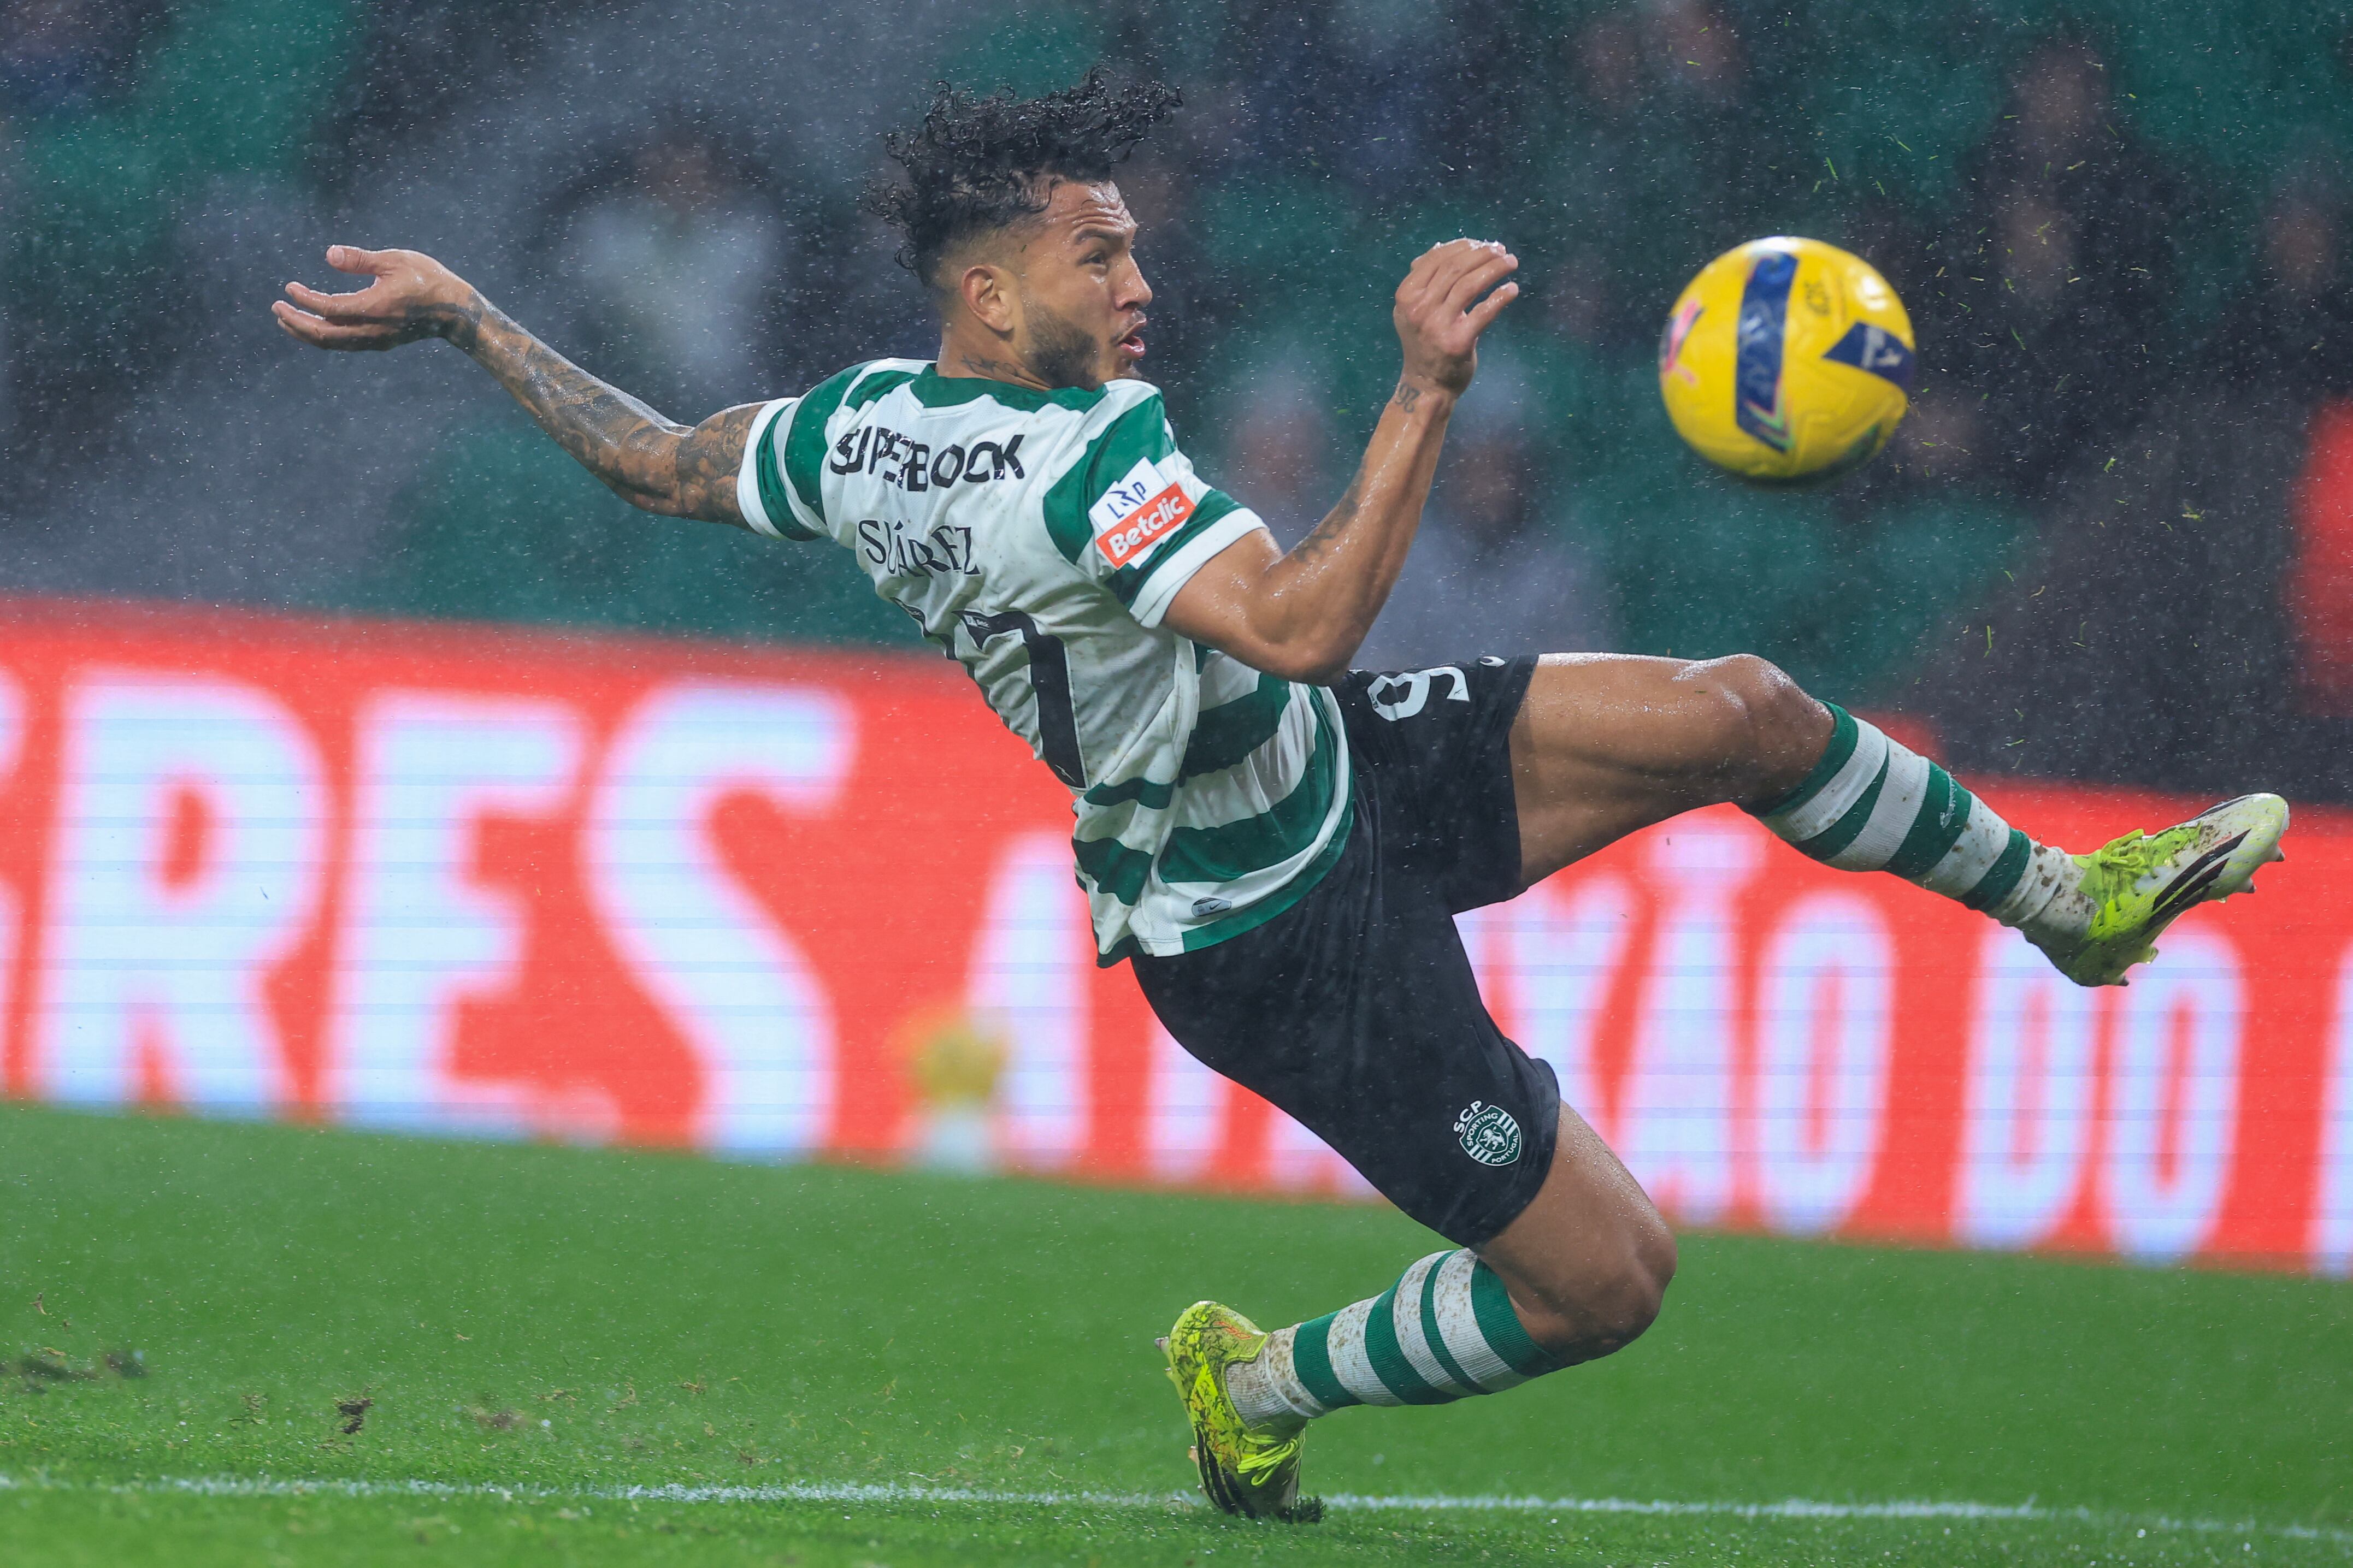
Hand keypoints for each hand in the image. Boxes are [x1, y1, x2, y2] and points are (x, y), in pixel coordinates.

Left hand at [272, 245, 479, 351]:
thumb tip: (329, 255)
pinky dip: (322, 336)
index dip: (304, 299)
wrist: (455, 311)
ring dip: (306, 333)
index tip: (289, 287)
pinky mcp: (379, 342)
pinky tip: (313, 326)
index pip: (329, 309)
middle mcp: (373, 330)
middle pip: (324, 334)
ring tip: (286, 319)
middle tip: (276, 307)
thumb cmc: (428, 279)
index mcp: (375, 307)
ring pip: (332, 344)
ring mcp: (376, 340)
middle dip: (296, 322)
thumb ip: (360, 259)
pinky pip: (343, 344)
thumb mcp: (395, 260)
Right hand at [1392, 238, 1519, 397]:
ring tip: (1511, 263)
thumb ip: (1424, 279)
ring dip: (1495, 269)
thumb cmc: (1424, 342)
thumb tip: (1441, 245)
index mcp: (1406, 295)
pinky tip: (1512, 289)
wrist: (1426, 384)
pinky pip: (1484, 312)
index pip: (1437, 259)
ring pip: (1470, 285)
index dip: (1464, 246)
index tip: (1484, 244)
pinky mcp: (1458, 342)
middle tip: (1502, 251)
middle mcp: (1419, 308)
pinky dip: (1501, 297)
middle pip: (1456, 268)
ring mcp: (1437, 325)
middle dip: (1483, 254)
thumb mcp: (1414, 309)